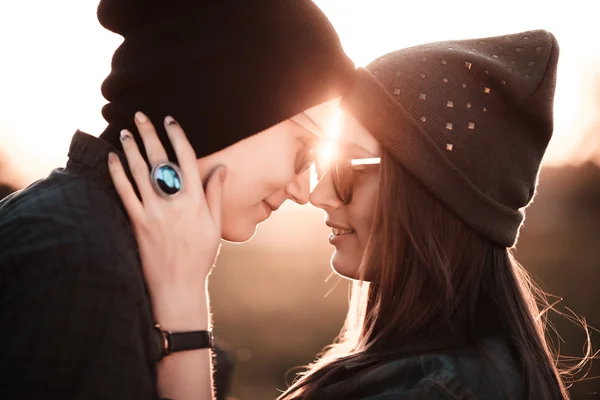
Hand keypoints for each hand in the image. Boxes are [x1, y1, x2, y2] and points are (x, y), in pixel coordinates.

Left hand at [107, 112, 225, 327]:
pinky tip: (112, 159)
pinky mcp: (137, 223)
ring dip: (132, 149)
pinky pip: (124, 194)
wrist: (178, 286)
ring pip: (140, 173)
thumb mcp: (215, 225)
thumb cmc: (201, 256)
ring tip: (126, 132)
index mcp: (195, 201)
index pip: (186, 160)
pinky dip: (117, 174)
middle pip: (160, 160)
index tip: (170, 120)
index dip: (177, 137)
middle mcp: (174, 203)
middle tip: (141, 116)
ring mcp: (153, 212)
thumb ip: (215, 194)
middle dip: (150, 135)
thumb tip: (221, 168)